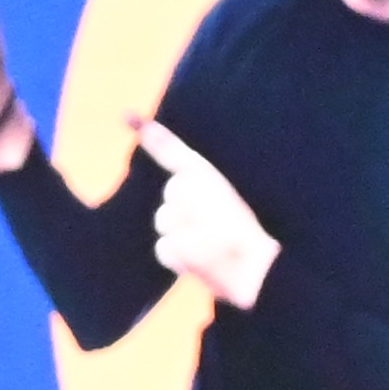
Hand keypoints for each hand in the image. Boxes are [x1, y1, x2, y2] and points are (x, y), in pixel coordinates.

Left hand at [138, 123, 278, 313]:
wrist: (255, 270)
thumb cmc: (251, 235)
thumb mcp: (229, 195)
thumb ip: (192, 172)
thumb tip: (155, 138)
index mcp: (204, 173)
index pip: (173, 151)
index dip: (155, 136)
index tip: (133, 120)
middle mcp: (183, 190)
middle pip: (172, 196)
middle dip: (184, 210)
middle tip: (214, 226)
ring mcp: (173, 218)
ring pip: (166, 223)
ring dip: (181, 233)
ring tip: (210, 245)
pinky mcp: (169, 244)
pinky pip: (165, 248)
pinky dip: (178, 256)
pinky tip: (201, 259)